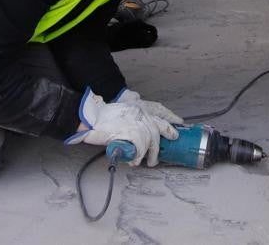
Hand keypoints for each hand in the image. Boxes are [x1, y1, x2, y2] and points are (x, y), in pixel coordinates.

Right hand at [64, 92, 178, 165]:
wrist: (90, 118)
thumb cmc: (101, 118)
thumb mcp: (121, 112)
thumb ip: (132, 119)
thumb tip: (140, 132)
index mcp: (138, 106)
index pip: (159, 110)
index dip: (169, 117)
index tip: (177, 123)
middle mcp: (141, 113)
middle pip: (160, 125)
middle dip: (168, 133)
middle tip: (173, 139)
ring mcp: (138, 122)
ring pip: (153, 140)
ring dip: (152, 153)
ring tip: (151, 162)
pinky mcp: (133, 133)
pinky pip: (142, 147)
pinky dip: (139, 157)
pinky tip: (136, 162)